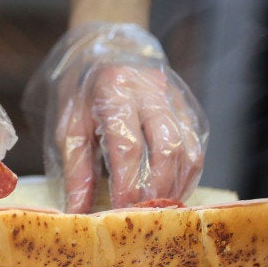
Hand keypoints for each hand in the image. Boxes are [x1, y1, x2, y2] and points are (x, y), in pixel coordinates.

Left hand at [23, 23, 207, 212]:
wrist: (109, 50)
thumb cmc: (84, 92)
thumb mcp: (70, 126)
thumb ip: (77, 171)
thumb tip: (80, 213)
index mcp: (114, 92)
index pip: (128, 146)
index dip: (128, 185)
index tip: (121, 213)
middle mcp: (150, 92)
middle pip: (167, 149)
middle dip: (157, 191)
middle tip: (143, 217)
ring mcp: (175, 98)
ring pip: (189, 150)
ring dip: (176, 187)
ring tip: (159, 210)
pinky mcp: (189, 107)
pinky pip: (197, 147)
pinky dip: (186, 176)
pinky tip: (170, 192)